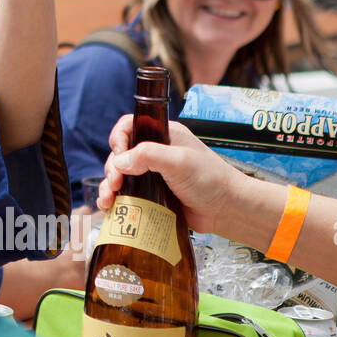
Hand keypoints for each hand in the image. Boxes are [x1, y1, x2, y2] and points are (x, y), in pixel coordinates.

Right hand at [99, 117, 234, 232]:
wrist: (227, 210)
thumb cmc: (211, 180)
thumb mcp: (179, 161)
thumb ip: (148, 155)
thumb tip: (119, 162)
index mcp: (164, 135)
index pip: (129, 126)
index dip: (118, 139)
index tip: (119, 155)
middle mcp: (156, 152)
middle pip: (120, 153)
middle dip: (112, 168)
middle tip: (115, 184)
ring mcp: (153, 174)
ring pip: (120, 175)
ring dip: (109, 186)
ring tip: (108, 201)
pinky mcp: (152, 194)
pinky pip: (127, 193)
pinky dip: (116, 199)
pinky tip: (110, 207)